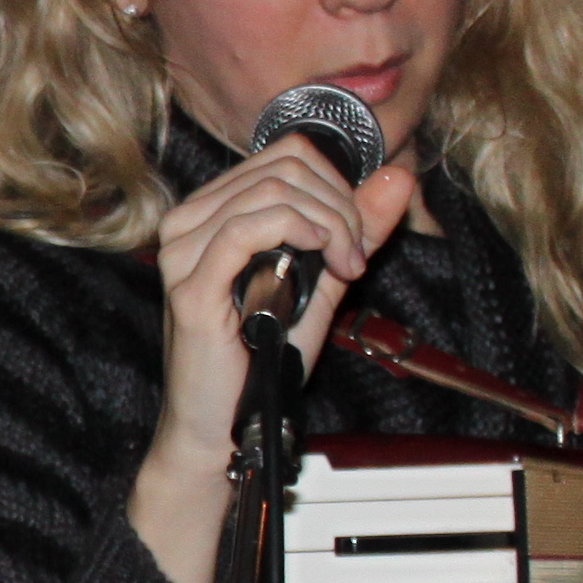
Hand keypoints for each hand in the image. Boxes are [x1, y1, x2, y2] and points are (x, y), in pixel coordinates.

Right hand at [139, 139, 424, 491]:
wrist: (223, 428)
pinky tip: (322, 260)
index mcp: (212, 211)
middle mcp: (188, 221)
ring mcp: (183, 251)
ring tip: (344, 268)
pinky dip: (300, 233)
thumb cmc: (260, 362)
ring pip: (274, 191)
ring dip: (329, 225)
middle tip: (355, 258)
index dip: (337, 184)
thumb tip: (398, 176)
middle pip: (285, 166)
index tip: (356, 238)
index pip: (287, 154)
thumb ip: (356, 230)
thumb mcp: (322, 284)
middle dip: (340, 206)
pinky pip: (248, 227)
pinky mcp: (191, 285)